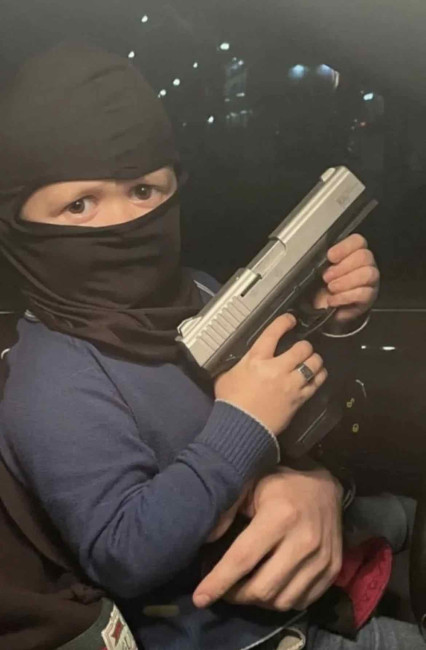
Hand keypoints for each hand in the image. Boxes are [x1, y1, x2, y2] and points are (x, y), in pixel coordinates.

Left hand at [193, 466, 342, 610]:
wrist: (325, 485)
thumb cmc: (280, 484)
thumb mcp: (250, 485)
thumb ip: (227, 510)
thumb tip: (205, 540)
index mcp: (280, 516)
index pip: (243, 558)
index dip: (219, 581)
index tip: (200, 598)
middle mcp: (304, 541)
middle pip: (262, 588)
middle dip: (236, 595)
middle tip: (224, 589)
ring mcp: (322, 558)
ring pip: (281, 601)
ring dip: (258, 601)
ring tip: (245, 588)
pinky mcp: (333, 570)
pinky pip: (302, 601)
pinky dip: (281, 601)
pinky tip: (270, 587)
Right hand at [214, 314, 327, 435]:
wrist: (240, 428)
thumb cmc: (230, 403)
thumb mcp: (227, 376)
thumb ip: (239, 365)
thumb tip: (243, 361)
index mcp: (256, 360)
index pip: (273, 333)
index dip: (284, 322)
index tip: (290, 320)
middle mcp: (276, 369)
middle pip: (302, 348)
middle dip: (304, 345)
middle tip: (302, 348)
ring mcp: (290, 384)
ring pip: (313, 364)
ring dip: (314, 360)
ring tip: (312, 361)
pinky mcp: (298, 399)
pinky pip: (316, 383)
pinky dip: (319, 377)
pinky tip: (317, 375)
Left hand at [314, 234, 378, 323]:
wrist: (322, 308)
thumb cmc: (321, 287)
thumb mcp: (318, 271)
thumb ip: (322, 261)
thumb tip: (319, 258)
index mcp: (353, 253)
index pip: (358, 241)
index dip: (344, 247)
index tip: (330, 257)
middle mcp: (365, 264)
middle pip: (364, 256)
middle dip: (342, 267)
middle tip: (327, 277)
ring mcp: (370, 281)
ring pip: (368, 273)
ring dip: (345, 281)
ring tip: (331, 288)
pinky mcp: (369, 298)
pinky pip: (363, 293)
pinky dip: (344, 297)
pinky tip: (333, 300)